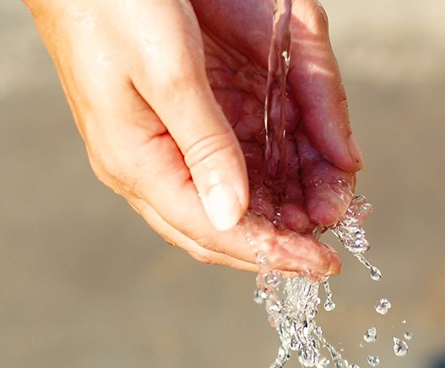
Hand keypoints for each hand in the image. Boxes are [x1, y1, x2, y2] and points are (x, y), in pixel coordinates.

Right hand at [25, 0, 363, 274]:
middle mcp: (147, 165)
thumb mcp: (167, 72)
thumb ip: (205, 145)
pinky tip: (297, 177)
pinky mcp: (176, 121)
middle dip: (278, 240)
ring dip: (278, 210)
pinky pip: (226, 164)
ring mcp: (160, 146)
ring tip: (325, 209)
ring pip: (227, 199)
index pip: (213, 230)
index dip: (272, 251)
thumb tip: (234, 217)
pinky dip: (266, 177)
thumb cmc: (113, 3)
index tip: (323, 264)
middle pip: (220, 227)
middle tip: (331, 246)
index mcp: (136, 162)